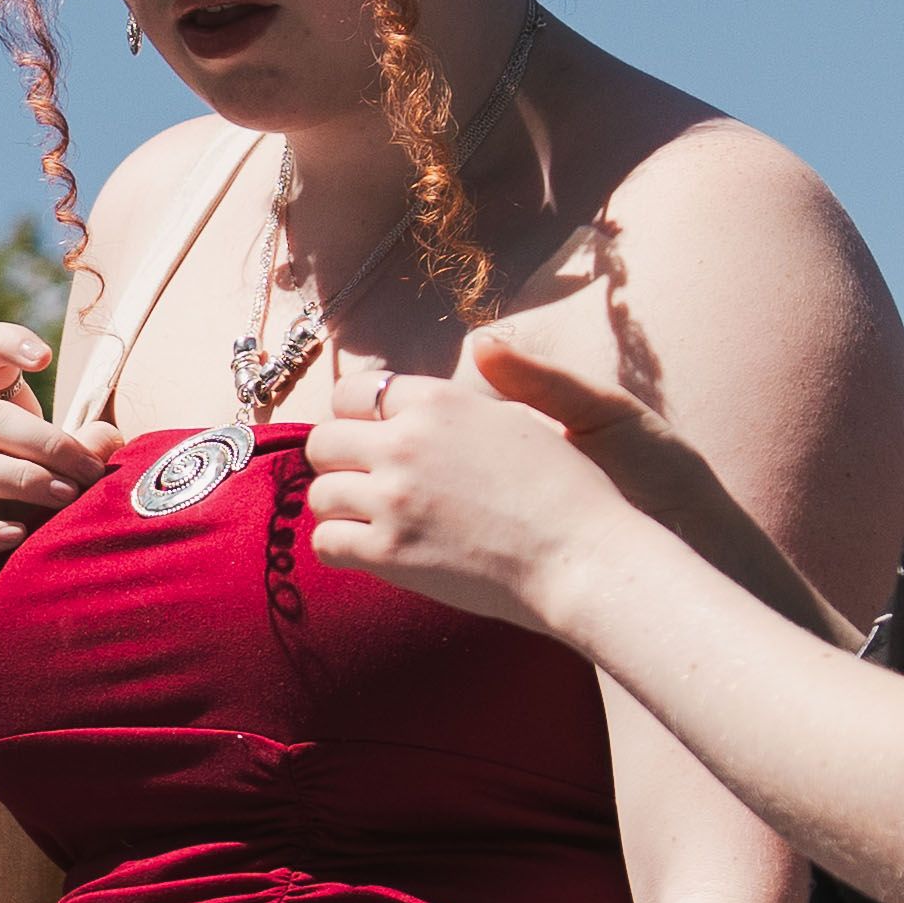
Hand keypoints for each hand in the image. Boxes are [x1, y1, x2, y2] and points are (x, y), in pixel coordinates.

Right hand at [0, 321, 109, 598]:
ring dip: (22, 478)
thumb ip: (93, 448)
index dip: (3, 343)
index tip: (43, 358)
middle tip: (89, 474)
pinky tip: (18, 535)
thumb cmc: (53, 513)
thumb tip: (105, 441)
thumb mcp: (79, 473)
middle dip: (47, 443)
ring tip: (65, 500)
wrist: (23, 582)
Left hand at [293, 354, 643, 634]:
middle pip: (325, 441)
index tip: (367, 439)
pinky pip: (326, 543)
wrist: (583, 557)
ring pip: (320, 494)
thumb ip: (485, 391)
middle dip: (338, 463)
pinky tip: (369, 551)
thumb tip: (478, 345)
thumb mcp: (526, 418)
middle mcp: (407, 441)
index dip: (354, 417)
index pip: (355, 393)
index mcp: (440, 402)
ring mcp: (393, 497)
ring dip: (339, 509)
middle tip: (363, 484)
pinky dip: (340, 548)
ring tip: (370, 521)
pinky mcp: (388, 551)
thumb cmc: (568, 493)